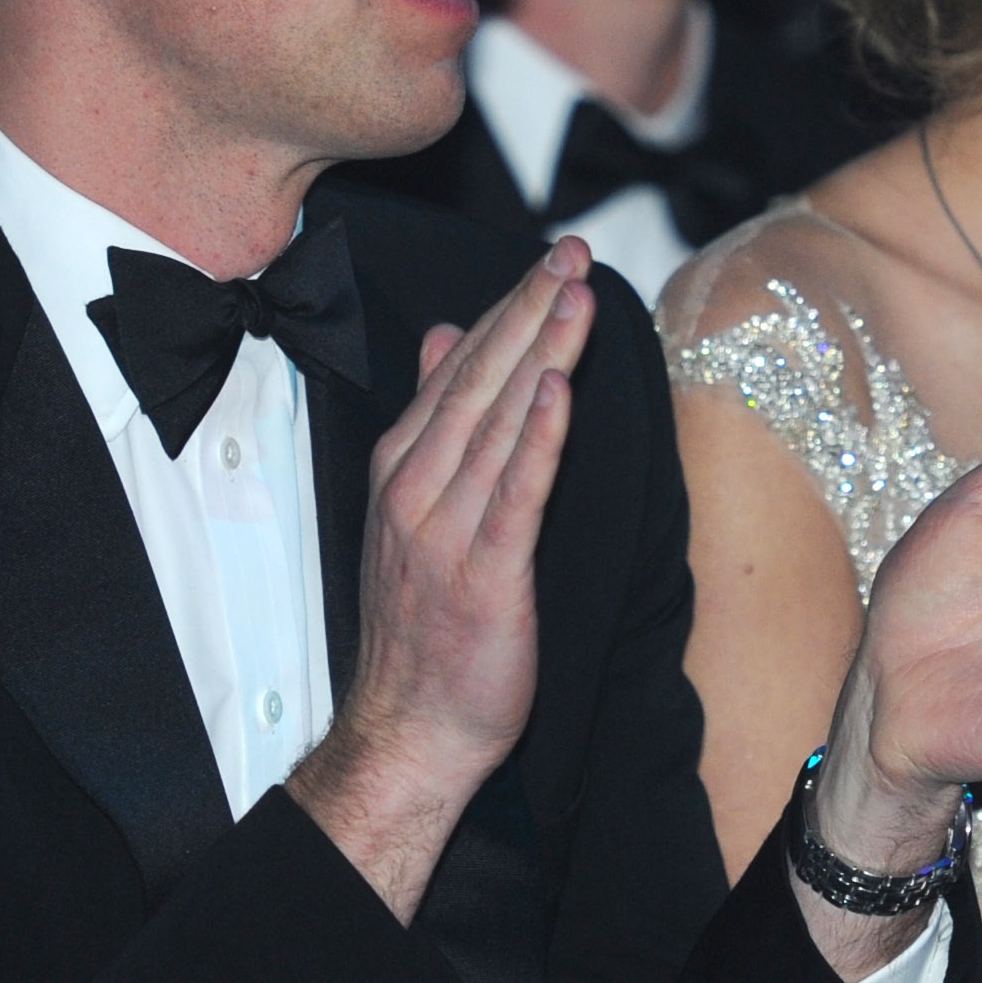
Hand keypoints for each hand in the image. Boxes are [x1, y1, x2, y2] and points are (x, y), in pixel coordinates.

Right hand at [289, 238, 590, 921]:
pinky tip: (560, 390)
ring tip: (577, 295)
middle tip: (575, 251)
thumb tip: (443, 335)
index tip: (553, 256)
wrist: (407, 731)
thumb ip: (433, 419)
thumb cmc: (422, 629)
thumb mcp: (415, 507)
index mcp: (403, 468)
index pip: (461, 368)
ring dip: (542, 354)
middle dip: (531, 310)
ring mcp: (446, 532)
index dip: (510, 307)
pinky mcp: (484, 577)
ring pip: (501, 426)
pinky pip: (515, 497)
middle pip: (481, 382)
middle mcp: (418, 489)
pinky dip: (538, 440)